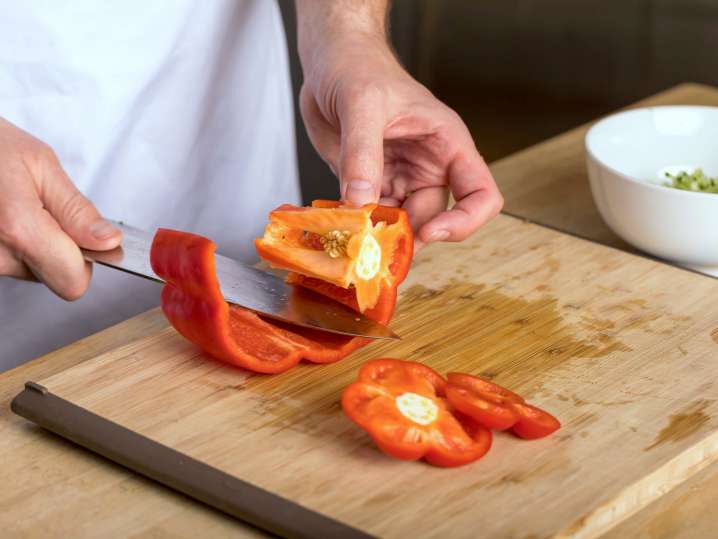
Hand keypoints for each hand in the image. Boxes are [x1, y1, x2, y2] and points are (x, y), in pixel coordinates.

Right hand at [0, 117, 120, 298]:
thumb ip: (77, 210)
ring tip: (18, 206)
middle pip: (55, 277)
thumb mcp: (41, 164)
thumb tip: (109, 242)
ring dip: (37, 244)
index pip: (73, 281)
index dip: (88, 260)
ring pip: (34, 271)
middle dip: (63, 249)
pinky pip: (13, 262)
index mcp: (18, 228)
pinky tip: (5, 216)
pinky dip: (17, 244)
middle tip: (46, 210)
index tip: (90, 237)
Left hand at [299, 34, 502, 249]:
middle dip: (408, 238)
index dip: (463, 222)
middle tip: (375, 246)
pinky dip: (357, 225)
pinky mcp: (371, 182)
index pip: (481, 194)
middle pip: (434, 219)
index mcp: (447, 144)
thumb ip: (362, 154)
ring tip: (354, 238)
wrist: (330, 59)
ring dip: (379, 236)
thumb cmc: (359, 66)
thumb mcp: (362, 105)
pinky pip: (370, 214)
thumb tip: (361, 203)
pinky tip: (340, 222)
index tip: (430, 232)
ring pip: (400, 223)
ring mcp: (400, 177)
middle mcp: (429, 166)